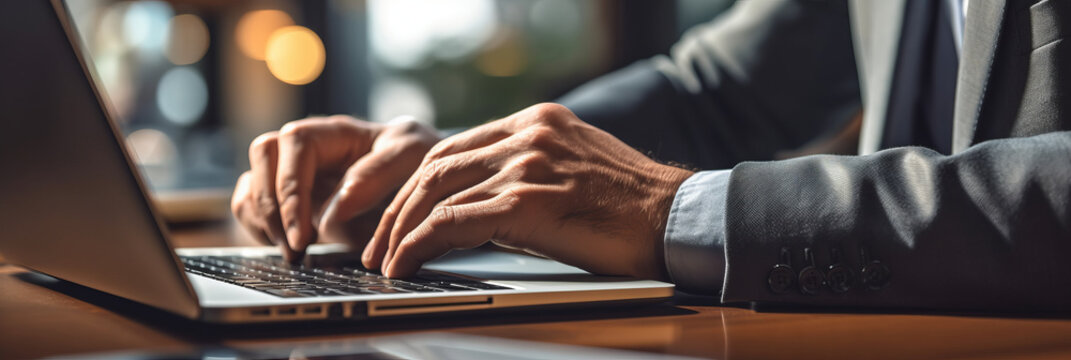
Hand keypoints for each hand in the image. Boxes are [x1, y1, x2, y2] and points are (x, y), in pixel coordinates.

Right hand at [231, 115, 438, 259]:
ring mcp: (295, 175)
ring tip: (293, 253)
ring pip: (252, 184)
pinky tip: (288, 248)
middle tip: (294, 246)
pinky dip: (258, 228)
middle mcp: (307, 150)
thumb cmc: (418, 158)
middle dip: (271, 206)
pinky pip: (252, 208)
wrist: (426, 180)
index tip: (306, 231)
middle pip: (262, 156)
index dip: (291, 187)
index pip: (293, 144)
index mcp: (333, 132)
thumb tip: (331, 211)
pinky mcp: (290, 202)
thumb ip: (375, 177)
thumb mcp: (411, 155)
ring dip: (261, 220)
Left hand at [363, 103, 693, 279]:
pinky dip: (420, 243)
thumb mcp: (573, 170)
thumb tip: (477, 208)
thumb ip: (528, 174)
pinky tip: (407, 263)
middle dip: (396, 208)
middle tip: (375, 243)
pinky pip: (454, 221)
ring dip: (400, 230)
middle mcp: (528, 133)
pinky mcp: (530, 201)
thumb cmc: (632, 208)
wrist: (680, 219)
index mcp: (537, 121)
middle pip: (436, 165)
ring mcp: (528, 164)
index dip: (414, 184)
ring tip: (385, 261)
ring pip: (437, 192)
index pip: (454, 147)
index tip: (395, 214)